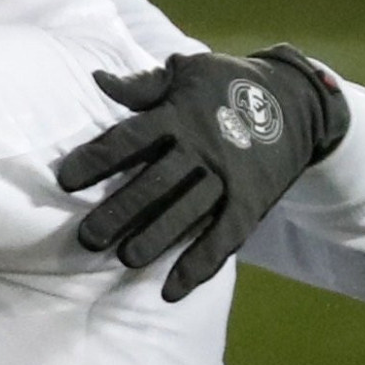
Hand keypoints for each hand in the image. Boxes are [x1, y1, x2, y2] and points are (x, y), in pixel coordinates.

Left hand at [50, 45, 349, 301]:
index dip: (97, 160)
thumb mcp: (189, 72)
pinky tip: (170, 292)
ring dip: (156, 239)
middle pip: (155, 183)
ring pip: (187, 214)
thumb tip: (99, 80)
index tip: (65, 181)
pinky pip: (223, 239)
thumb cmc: (229, 85)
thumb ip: (142, 85)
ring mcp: (228, 179)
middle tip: (86, 237)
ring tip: (125, 259)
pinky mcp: (250, 204)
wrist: (299, 103)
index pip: (130, 139)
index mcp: (180, 115)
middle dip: (120, 211)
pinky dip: (198, 267)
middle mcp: (203, 148)